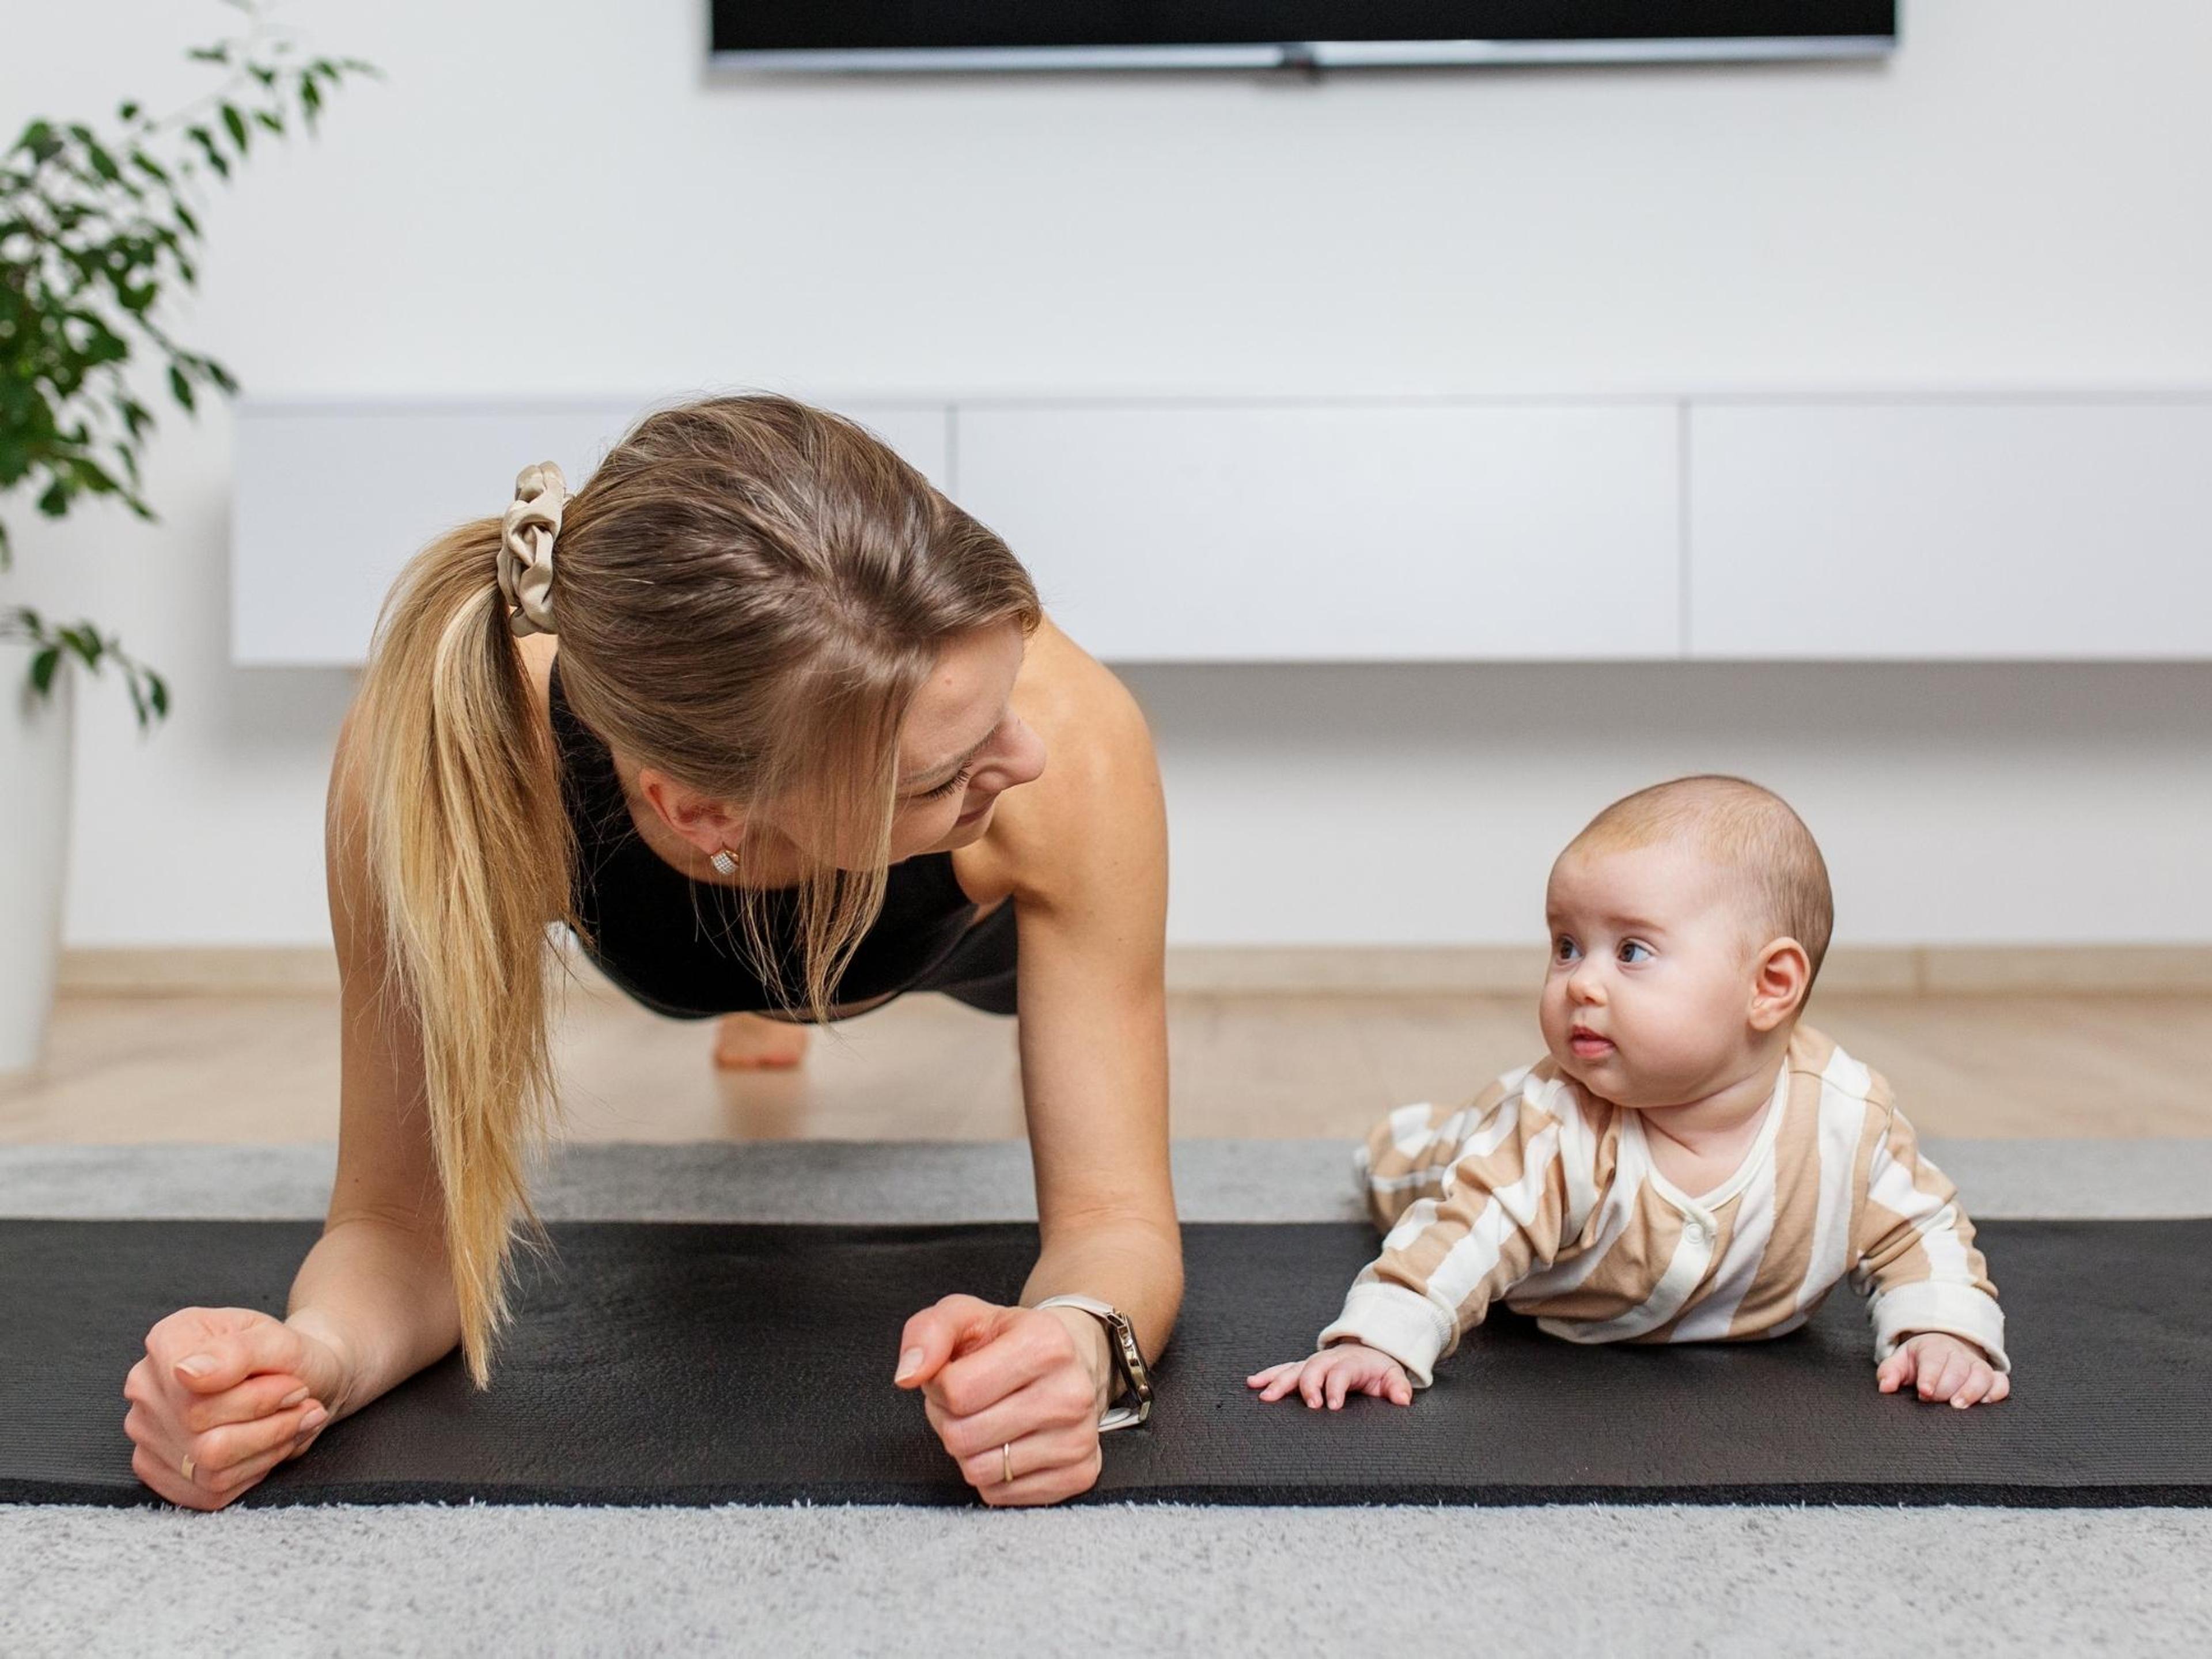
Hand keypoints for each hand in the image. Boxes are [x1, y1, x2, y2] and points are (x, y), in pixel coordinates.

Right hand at [122, 1306, 346, 1509]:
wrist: (298, 1378)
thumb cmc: (285, 1355)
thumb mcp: (278, 1339)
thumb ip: (237, 1351)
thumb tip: (187, 1373)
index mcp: (167, 1341)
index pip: (196, 1390)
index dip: (257, 1397)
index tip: (293, 1386)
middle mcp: (146, 1388)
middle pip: (202, 1430)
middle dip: (269, 1421)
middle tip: (301, 1402)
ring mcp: (148, 1434)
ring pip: (209, 1465)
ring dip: (267, 1447)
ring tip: (294, 1421)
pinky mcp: (161, 1473)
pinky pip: (210, 1491)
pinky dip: (254, 1471)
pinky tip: (272, 1444)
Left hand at [894, 1294, 1109, 1506]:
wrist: (1067, 1362)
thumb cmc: (1008, 1341)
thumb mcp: (964, 1317)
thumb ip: (927, 1332)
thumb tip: (907, 1375)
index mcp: (1045, 1343)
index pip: (956, 1391)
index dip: (938, 1387)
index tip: (953, 1375)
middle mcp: (1072, 1392)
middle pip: (963, 1437)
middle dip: (949, 1420)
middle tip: (967, 1403)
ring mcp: (1080, 1438)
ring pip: (979, 1471)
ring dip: (967, 1451)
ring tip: (986, 1421)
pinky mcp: (1080, 1474)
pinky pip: (1000, 1496)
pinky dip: (992, 1475)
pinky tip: (1009, 1444)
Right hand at [1247, 1343, 1412, 1408]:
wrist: (1368, 1350)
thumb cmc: (1378, 1368)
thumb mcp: (1393, 1376)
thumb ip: (1398, 1387)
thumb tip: (1403, 1399)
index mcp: (1352, 1363)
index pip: (1342, 1373)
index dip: (1336, 1388)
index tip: (1332, 1406)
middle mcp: (1329, 1360)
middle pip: (1314, 1368)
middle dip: (1308, 1385)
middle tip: (1308, 1404)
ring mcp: (1314, 1363)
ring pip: (1294, 1369)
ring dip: (1279, 1381)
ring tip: (1265, 1394)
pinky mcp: (1304, 1367)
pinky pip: (1284, 1369)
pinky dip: (1269, 1375)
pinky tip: (1254, 1382)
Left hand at [1876, 1332, 2009, 1408]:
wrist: (1943, 1348)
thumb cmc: (1920, 1360)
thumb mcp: (1901, 1362)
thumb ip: (1890, 1372)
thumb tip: (1885, 1387)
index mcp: (1934, 1348)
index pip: (1934, 1360)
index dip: (1930, 1376)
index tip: (1924, 1391)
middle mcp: (1958, 1355)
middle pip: (1958, 1369)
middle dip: (1947, 1386)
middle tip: (1937, 1401)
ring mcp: (1977, 1365)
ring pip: (1982, 1375)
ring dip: (1972, 1390)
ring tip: (1959, 1405)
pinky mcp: (1992, 1377)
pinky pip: (2001, 1382)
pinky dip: (1997, 1392)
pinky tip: (1986, 1403)